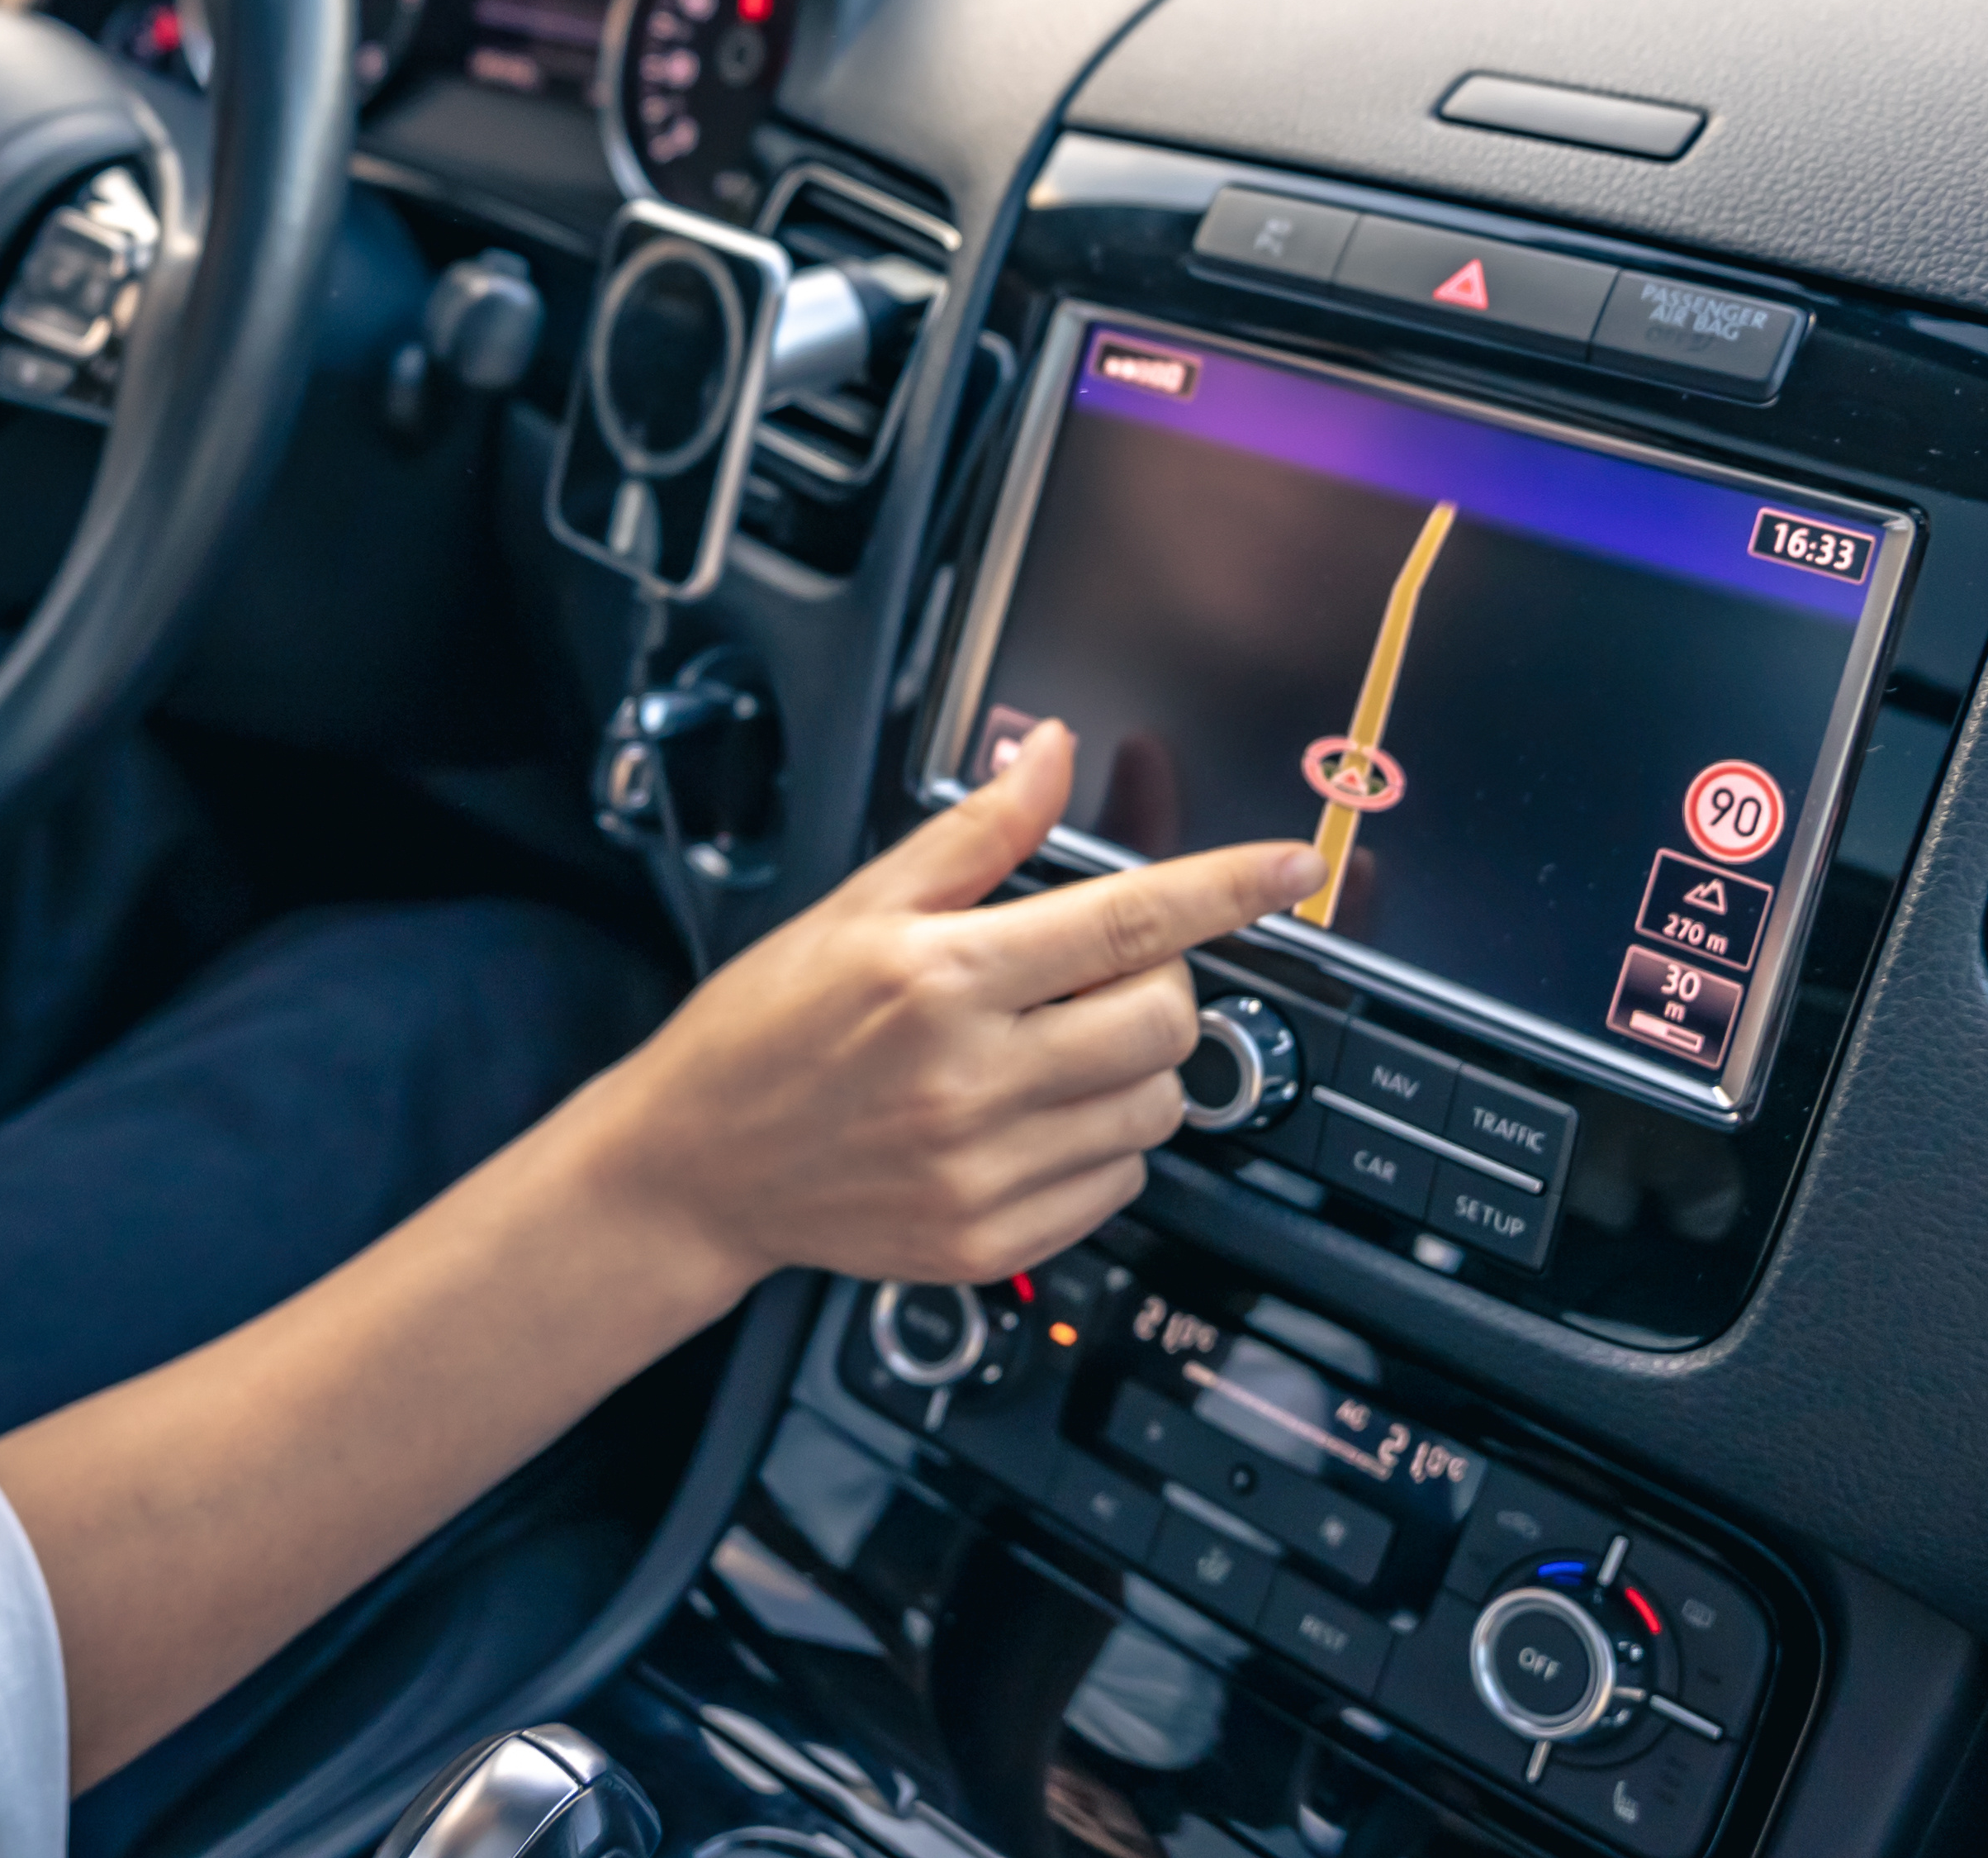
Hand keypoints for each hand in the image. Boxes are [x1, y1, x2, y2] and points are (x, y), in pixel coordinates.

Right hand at [596, 723, 1318, 1293]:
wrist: (696, 1163)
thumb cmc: (766, 1026)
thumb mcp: (859, 906)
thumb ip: (975, 835)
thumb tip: (1047, 750)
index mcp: (940, 976)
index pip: (1127, 919)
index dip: (1227, 886)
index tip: (1291, 867)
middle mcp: (969, 1077)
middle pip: (1165, 1018)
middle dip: (1158, 980)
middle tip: (1097, 972)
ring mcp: (983, 1169)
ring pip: (1156, 1107)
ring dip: (1134, 1066)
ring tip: (1054, 1048)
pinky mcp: (989, 1238)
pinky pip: (1118, 1185)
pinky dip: (1103, 1143)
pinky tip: (1033, 1116)